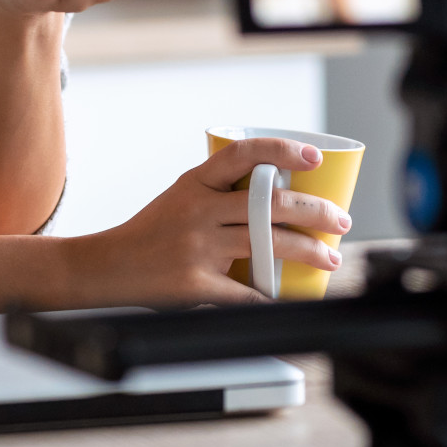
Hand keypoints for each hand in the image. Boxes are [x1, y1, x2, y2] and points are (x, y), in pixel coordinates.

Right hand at [63, 136, 353, 306]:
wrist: (107, 267)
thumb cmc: (150, 232)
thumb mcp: (180, 197)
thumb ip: (220, 194)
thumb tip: (280, 194)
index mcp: (194, 184)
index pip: (243, 154)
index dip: (282, 150)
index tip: (315, 157)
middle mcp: (197, 210)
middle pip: (269, 204)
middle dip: (315, 211)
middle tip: (340, 220)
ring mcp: (197, 247)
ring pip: (268, 244)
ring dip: (308, 251)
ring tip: (329, 257)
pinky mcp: (195, 283)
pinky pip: (246, 292)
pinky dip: (274, 297)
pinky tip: (293, 296)